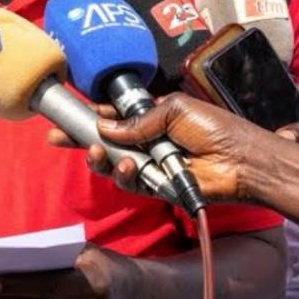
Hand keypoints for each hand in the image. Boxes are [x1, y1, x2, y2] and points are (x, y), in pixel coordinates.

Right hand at [80, 94, 261, 202]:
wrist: (239, 160)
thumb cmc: (214, 128)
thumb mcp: (175, 110)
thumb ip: (138, 120)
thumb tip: (104, 126)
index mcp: (151, 118)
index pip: (113, 117)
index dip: (90, 117)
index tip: (65, 116)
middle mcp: (146, 142)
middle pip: (105, 143)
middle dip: (81, 140)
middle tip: (59, 139)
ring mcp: (150, 166)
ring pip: (112, 166)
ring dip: (101, 160)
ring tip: (100, 153)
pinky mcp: (155, 188)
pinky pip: (131, 184)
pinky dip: (126, 175)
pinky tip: (132, 166)